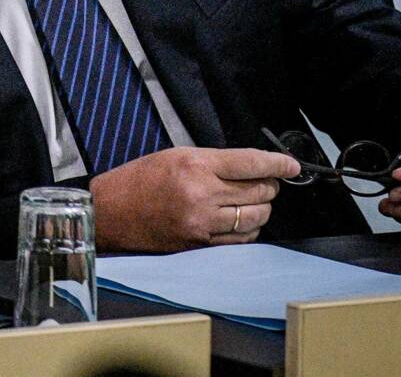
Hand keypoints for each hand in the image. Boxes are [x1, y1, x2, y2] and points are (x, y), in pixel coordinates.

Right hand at [90, 147, 299, 251]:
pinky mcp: (200, 244)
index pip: (251, 163)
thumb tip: (251, 169)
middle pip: (259, 191)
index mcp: (194, 164)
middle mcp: (201, 194)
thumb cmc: (137, 180)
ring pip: (255, 217)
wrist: (109, 212)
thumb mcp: (174, 156)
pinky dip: (248, 229)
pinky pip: (241, 239)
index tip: (291, 166)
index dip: (278, 164)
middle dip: (269, 185)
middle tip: (265, 181)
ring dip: (261, 208)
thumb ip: (213, 162)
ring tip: (251, 201)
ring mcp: (202, 222)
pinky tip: (240, 221)